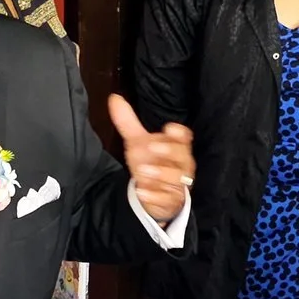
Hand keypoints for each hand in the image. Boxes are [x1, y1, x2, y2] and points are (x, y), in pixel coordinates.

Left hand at [106, 93, 194, 225]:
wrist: (154, 193)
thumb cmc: (151, 163)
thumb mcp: (138, 143)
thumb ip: (128, 122)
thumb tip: (114, 98)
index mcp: (176, 147)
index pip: (184, 137)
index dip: (178, 133)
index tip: (168, 129)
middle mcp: (181, 164)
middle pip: (183, 156)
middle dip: (169, 151)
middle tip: (152, 148)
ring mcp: (177, 183)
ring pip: (176, 178)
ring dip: (160, 174)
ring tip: (143, 172)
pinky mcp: (171, 200)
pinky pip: (167, 199)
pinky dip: (154, 196)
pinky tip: (142, 192)